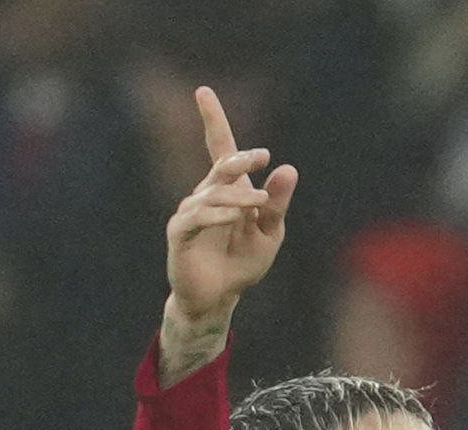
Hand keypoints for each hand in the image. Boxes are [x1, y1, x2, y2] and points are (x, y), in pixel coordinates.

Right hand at [165, 86, 297, 325]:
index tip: (203, 91)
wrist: (218, 299)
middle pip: (221, 166)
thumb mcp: (269, 233)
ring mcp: (190, 213)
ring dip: (238, 196)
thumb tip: (288, 168)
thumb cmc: (241, 263)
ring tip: (260, 203)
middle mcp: (205, 195)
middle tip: (261, 156)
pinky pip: (196, 217)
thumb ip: (277, 204)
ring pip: (213, 193)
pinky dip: (216, 214)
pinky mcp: (180, 233)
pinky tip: (235, 217)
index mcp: (227, 190)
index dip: (212, 120)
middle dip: (240, 158)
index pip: (220, 149)